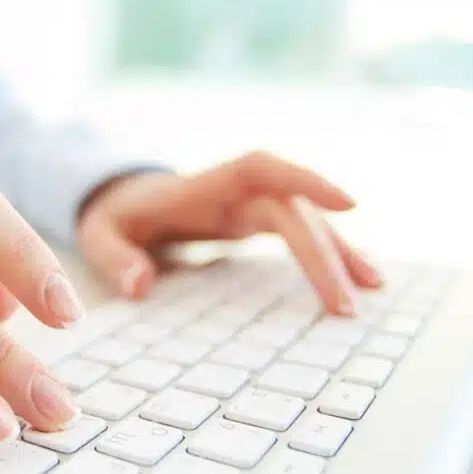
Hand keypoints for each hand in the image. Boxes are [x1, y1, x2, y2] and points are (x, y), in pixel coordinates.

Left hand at [76, 151, 381, 313]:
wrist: (119, 201)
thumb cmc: (113, 216)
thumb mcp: (98, 235)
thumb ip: (114, 257)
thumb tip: (139, 285)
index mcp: (202, 185)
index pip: (261, 169)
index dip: (304, 179)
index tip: (349, 204)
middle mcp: (234, 190)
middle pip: (292, 210)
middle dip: (324, 252)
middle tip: (346, 305)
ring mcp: (248, 205)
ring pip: (306, 220)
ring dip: (340, 250)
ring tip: (374, 288)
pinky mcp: (254, 222)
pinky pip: (300, 233)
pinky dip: (327, 254)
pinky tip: (356, 279)